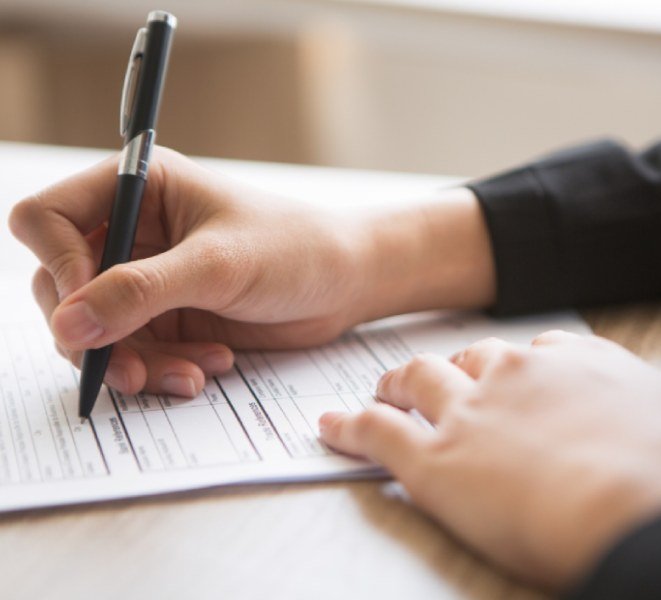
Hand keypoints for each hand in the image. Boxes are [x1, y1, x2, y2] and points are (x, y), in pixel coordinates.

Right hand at [8, 148, 493, 396]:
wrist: (345, 283)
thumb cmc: (296, 249)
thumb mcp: (219, 266)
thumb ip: (141, 291)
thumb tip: (67, 323)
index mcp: (138, 188)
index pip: (47, 219)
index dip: (58, 266)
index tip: (89, 310)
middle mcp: (133, 231)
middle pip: (61, 285)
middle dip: (96, 333)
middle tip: (129, 368)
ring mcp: (147, 278)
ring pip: (96, 330)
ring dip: (134, 362)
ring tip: (190, 374)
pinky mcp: (168, 316)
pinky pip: (135, 352)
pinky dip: (162, 369)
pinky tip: (208, 367)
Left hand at [319, 331, 660, 591]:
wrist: (643, 504)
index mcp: (577, 363)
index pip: (534, 350)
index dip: (514, 364)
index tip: (506, 373)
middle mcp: (517, 375)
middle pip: (469, 357)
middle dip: (450, 366)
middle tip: (435, 379)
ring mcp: (471, 412)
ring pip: (417, 379)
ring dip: (396, 383)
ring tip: (383, 390)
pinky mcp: (434, 460)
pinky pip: (376, 432)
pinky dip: (348, 427)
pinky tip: (328, 426)